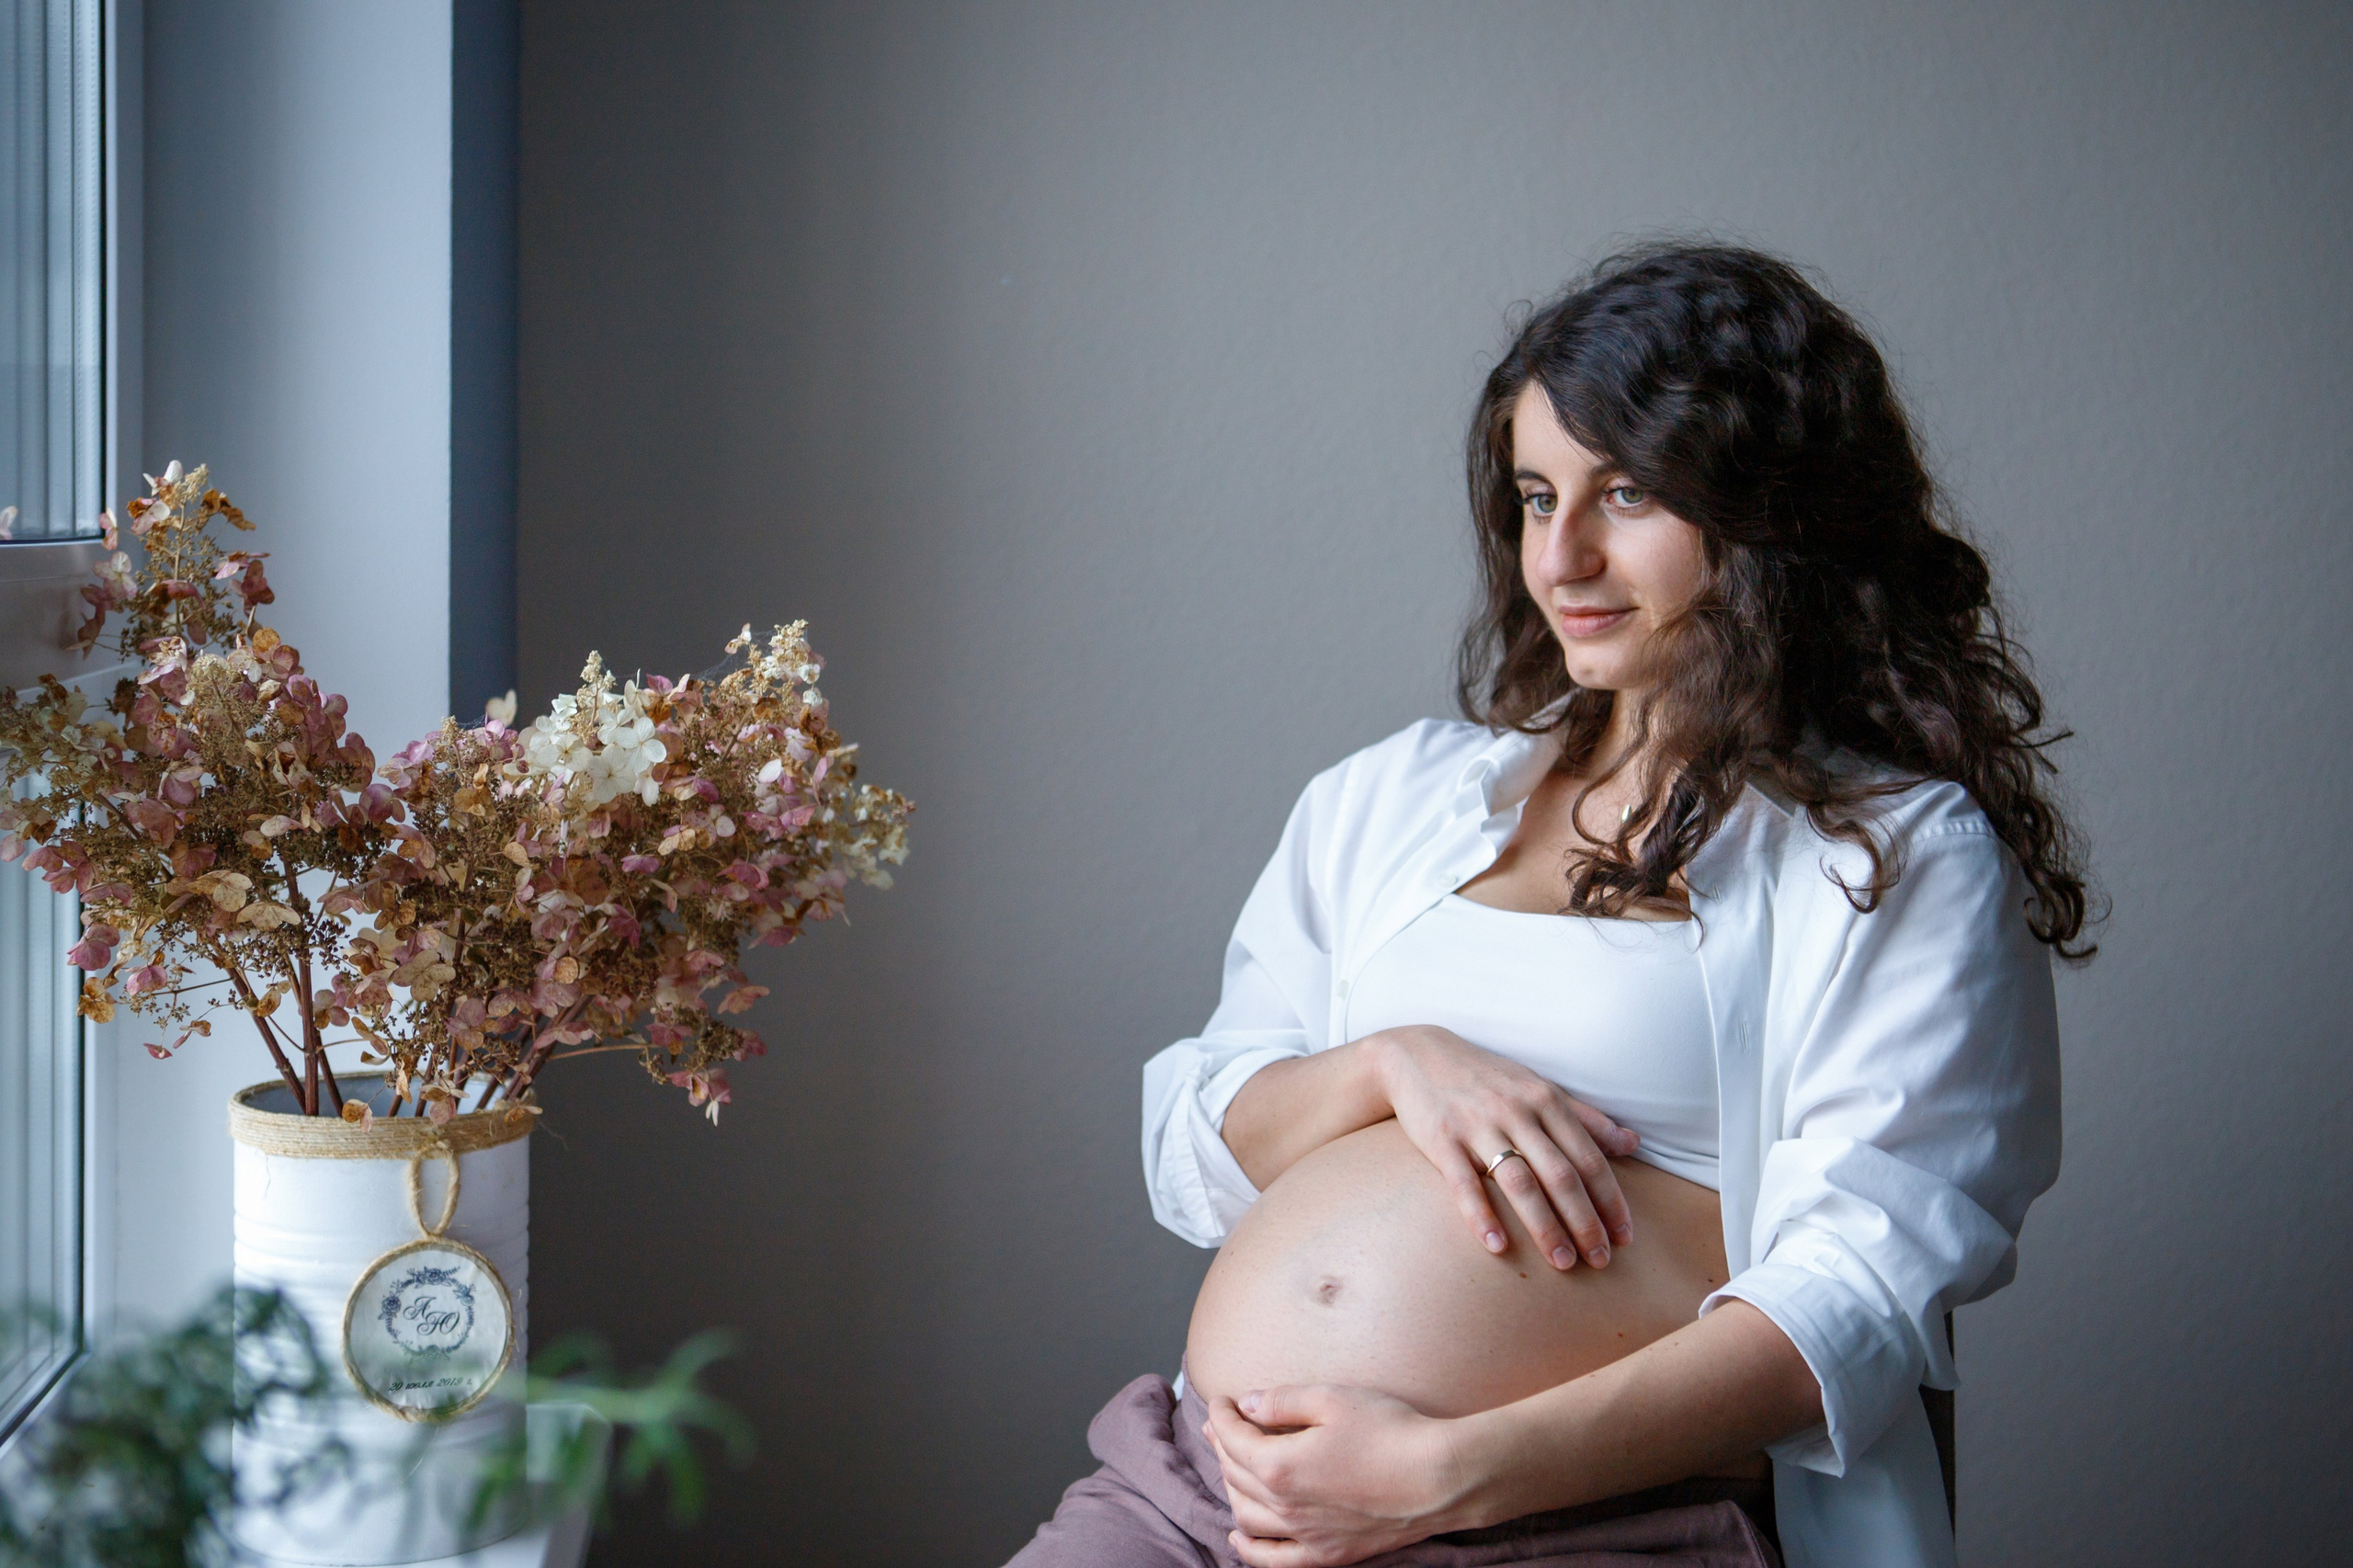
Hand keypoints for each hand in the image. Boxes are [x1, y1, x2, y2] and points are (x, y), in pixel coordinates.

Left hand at [1205, 1385, 1464, 1566]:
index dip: (1222, 1415)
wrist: (1439, 1478)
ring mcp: (1306, 1535)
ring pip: (1246, 1515)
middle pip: (1235, 1474)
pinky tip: (1238, 1535)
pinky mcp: (1328, 1554)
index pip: (1233, 1438)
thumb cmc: (1390, 1432)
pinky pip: (1273, 1559)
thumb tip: (1248, 1405)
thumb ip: (1283, 1401)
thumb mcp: (1332, 1399)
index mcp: (1280, 1464)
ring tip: (1231, 1464)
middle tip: (1224, 1424)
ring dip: (1231, 1487)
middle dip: (1222, 1444)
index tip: (1223, 1401)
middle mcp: (1285, 1506)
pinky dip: (1249, 1548)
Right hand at [1366, 1025, 1638, 1268]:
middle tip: (1600, 1260)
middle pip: (1561, 1174)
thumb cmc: (1487, 1078)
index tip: (1625, 1237)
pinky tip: (1497, 1247)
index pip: (1589, 1158)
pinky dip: (1482, 1215)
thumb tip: (1633, 1143)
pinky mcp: (1442, 1138)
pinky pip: (1464, 1183)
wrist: (1416, 1054)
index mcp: (1546, 1101)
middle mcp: (1517, 1112)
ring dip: (1545, 1226)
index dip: (1610, 1200)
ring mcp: (1478, 1125)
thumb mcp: (1538, 1088)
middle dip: (1585, 1221)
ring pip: (1520, 1182)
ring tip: (1562, 1263)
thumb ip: (1585, 1118)